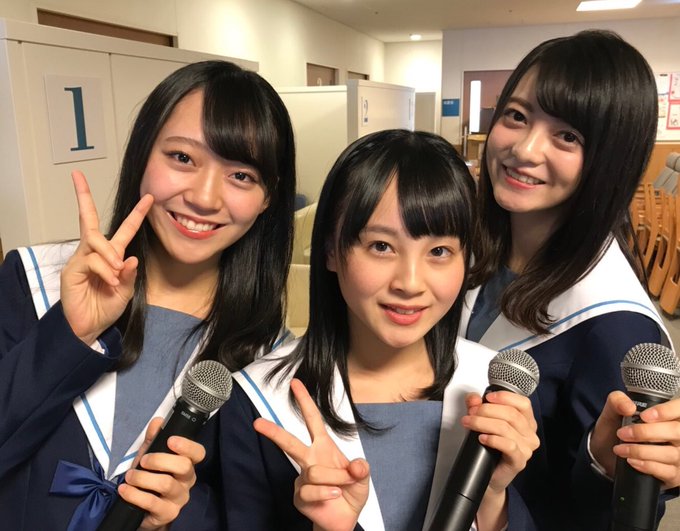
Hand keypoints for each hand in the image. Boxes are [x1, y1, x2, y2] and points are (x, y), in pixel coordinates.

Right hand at [61, 170, 152, 344]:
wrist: (88, 327)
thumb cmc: (106, 308)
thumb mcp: (126, 291)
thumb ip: (129, 275)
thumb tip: (130, 258)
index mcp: (111, 256)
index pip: (125, 229)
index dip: (136, 214)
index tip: (148, 197)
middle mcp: (94, 253)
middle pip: (88, 220)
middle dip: (83, 197)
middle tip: (78, 177)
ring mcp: (81, 260)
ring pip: (96, 241)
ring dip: (110, 255)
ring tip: (116, 274)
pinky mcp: (71, 269)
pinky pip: (91, 261)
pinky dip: (105, 270)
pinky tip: (110, 281)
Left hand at [116, 417, 206, 529]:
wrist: (142, 509)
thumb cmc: (150, 477)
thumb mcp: (149, 455)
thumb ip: (153, 438)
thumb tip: (157, 421)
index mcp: (187, 464)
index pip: (198, 453)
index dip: (187, 446)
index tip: (170, 440)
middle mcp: (187, 480)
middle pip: (183, 466)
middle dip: (160, 460)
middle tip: (143, 461)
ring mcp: (179, 498)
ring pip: (167, 484)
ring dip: (144, 478)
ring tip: (130, 476)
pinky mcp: (168, 513)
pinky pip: (153, 503)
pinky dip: (135, 495)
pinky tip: (124, 490)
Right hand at [254, 379, 369, 530]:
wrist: (344, 520)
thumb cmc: (350, 492)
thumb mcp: (362, 478)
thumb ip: (361, 469)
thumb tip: (357, 465)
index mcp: (323, 447)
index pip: (312, 420)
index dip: (305, 401)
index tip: (295, 384)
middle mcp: (310, 459)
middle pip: (290, 443)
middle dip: (273, 432)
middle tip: (257, 422)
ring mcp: (302, 478)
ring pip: (314, 471)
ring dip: (334, 478)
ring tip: (342, 487)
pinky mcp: (299, 496)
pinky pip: (311, 490)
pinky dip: (326, 492)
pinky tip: (333, 495)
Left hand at [462, 391, 538, 529]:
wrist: (490, 476)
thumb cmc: (489, 448)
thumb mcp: (482, 421)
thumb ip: (477, 406)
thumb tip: (473, 398)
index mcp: (527, 421)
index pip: (523, 403)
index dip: (505, 397)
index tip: (487, 397)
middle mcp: (530, 434)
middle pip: (511, 414)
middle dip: (487, 410)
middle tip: (471, 412)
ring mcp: (527, 449)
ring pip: (506, 428)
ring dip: (483, 423)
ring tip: (469, 423)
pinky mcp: (519, 461)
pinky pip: (509, 446)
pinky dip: (493, 439)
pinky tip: (482, 439)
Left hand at [592, 391, 679, 488]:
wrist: (608, 454)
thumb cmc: (616, 429)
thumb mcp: (612, 412)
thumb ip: (617, 401)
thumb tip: (628, 406)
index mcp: (669, 415)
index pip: (679, 408)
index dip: (666, 411)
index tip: (644, 416)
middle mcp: (679, 435)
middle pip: (676, 431)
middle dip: (646, 432)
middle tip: (622, 434)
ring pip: (671, 453)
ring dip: (640, 451)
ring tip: (620, 448)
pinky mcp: (675, 474)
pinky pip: (667, 471)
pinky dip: (647, 465)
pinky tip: (632, 460)